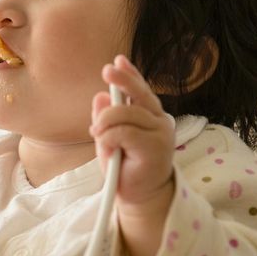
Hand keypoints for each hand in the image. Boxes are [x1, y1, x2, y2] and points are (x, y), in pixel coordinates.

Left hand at [89, 54, 175, 212]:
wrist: (139, 195)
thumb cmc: (125, 165)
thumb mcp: (109, 138)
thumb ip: (105, 118)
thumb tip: (100, 96)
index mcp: (150, 116)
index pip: (141, 90)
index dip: (130, 74)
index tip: (118, 60)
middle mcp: (159, 121)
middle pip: (140, 94)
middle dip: (123, 80)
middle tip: (107, 71)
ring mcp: (160, 134)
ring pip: (127, 113)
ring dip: (105, 122)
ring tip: (96, 134)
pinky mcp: (156, 148)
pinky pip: (125, 132)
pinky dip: (109, 137)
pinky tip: (105, 146)